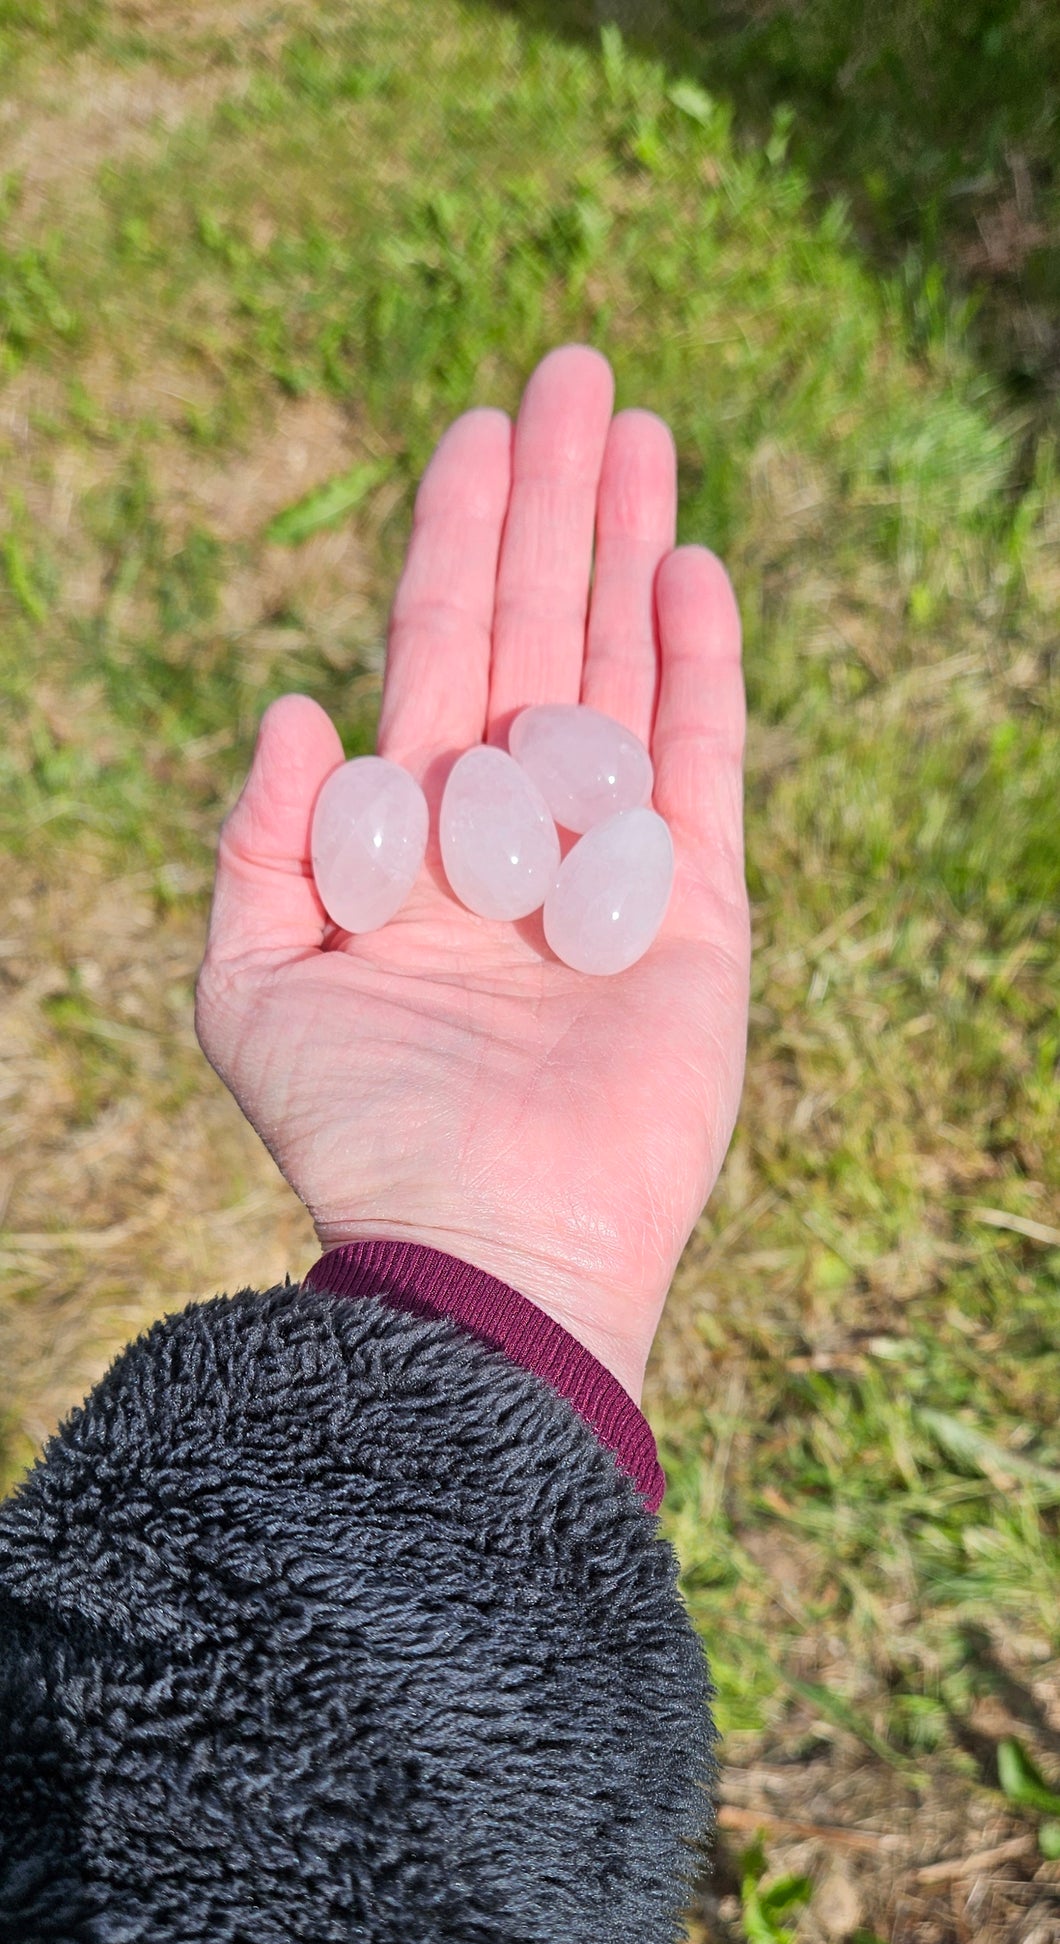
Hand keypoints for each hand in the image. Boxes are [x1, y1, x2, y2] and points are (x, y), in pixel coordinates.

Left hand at [195, 344, 748, 1404]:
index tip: (478, 432)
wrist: (487, 1244)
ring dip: (628, 548)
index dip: (455, 542)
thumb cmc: (355, 1132)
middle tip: (576, 371)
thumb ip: (266, 842)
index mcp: (412, 838)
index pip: (438, 654)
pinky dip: (699, 666)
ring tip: (642, 428)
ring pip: (622, 670)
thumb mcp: (254, 985)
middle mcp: (513, 833)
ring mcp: (607, 866)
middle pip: (538, 633)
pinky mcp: (695, 914)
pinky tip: (690, 567)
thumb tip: (297, 703)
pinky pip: (702, 765)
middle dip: (553, 505)